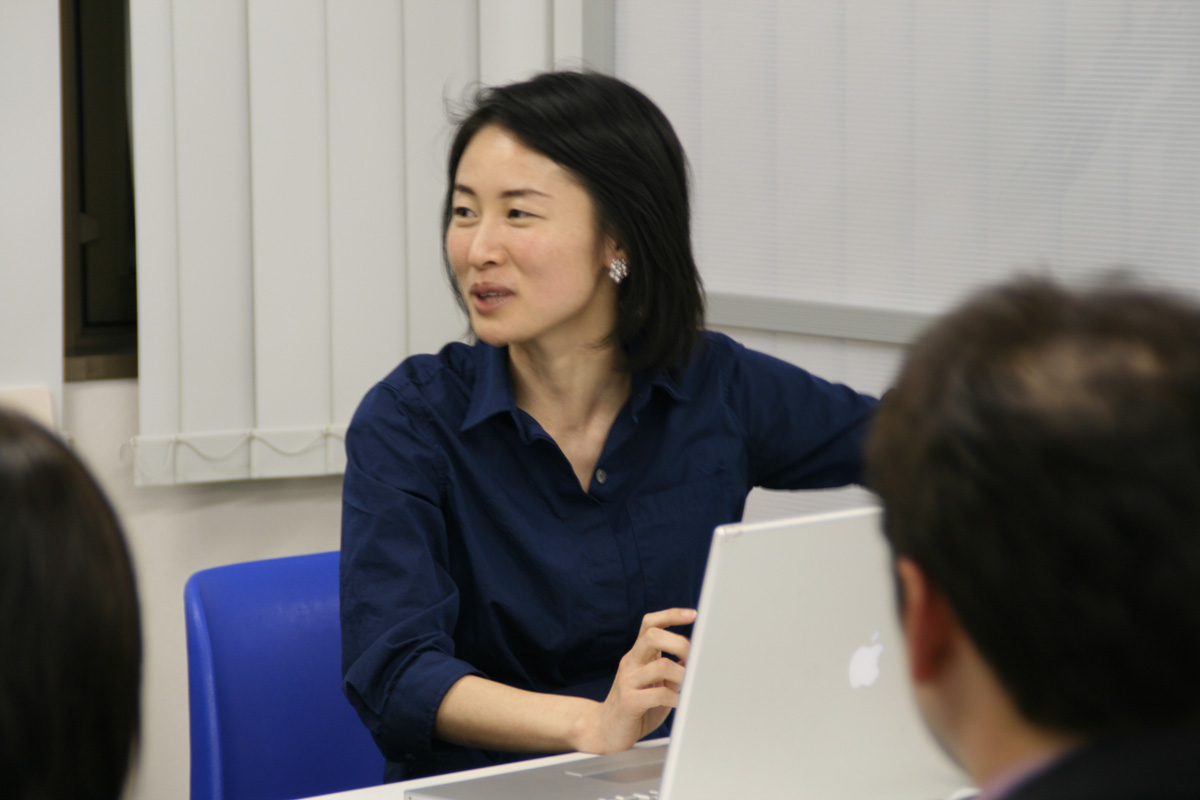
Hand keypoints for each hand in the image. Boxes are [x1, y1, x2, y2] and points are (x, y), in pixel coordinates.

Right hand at [574, 607, 695, 753]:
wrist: (604, 732)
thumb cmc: (636, 708)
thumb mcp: (658, 686)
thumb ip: (672, 672)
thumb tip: (695, 659)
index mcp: (638, 655)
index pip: (650, 624)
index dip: (671, 615)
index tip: (692, 614)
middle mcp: (631, 663)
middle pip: (652, 635)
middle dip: (680, 642)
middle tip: (693, 658)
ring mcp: (627, 681)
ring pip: (660, 665)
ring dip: (683, 675)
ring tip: (691, 684)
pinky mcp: (628, 701)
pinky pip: (658, 694)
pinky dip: (676, 698)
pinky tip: (681, 703)